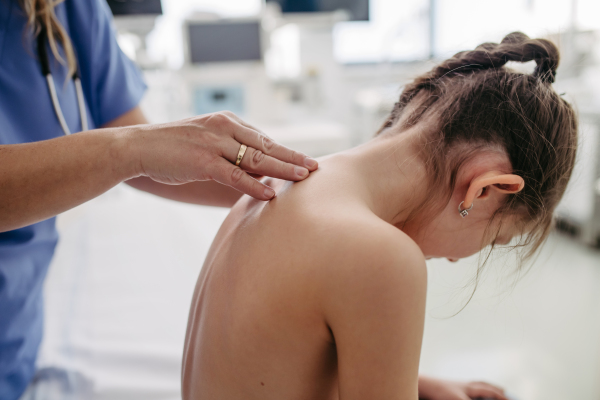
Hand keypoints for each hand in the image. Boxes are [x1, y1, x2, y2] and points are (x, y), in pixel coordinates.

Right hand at [123, 111, 317, 199]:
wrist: (138, 147)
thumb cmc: (171, 148)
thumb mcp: (203, 142)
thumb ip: (227, 151)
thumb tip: (250, 169)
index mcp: (226, 122)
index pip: (263, 138)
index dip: (285, 151)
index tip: (304, 159)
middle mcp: (224, 128)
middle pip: (267, 145)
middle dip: (293, 157)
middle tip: (315, 167)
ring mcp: (214, 144)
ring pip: (256, 158)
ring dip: (282, 169)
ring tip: (304, 177)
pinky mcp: (203, 162)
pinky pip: (234, 175)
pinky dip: (253, 185)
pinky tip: (270, 194)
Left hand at [418, 376, 507, 399]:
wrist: (423, 384)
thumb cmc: (441, 392)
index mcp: (472, 387)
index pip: (492, 393)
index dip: (503, 398)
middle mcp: (467, 384)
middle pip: (485, 385)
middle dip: (496, 390)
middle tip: (505, 392)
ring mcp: (459, 384)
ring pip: (476, 385)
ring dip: (486, 387)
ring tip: (491, 390)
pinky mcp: (451, 386)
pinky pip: (467, 387)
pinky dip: (474, 389)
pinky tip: (471, 391)